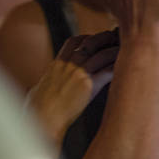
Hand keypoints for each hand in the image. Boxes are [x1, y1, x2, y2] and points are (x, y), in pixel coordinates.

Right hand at [24, 30, 118, 148]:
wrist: (41, 120)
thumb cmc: (35, 112)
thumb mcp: (34, 93)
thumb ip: (37, 87)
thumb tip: (34, 90)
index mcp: (56, 66)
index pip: (73, 42)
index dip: (86, 38)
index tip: (94, 40)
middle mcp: (68, 66)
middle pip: (90, 43)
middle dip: (104, 39)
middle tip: (114, 39)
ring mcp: (79, 74)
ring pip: (102, 54)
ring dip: (114, 51)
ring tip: (125, 51)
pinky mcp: (88, 85)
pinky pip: (107, 71)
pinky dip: (117, 68)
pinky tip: (124, 69)